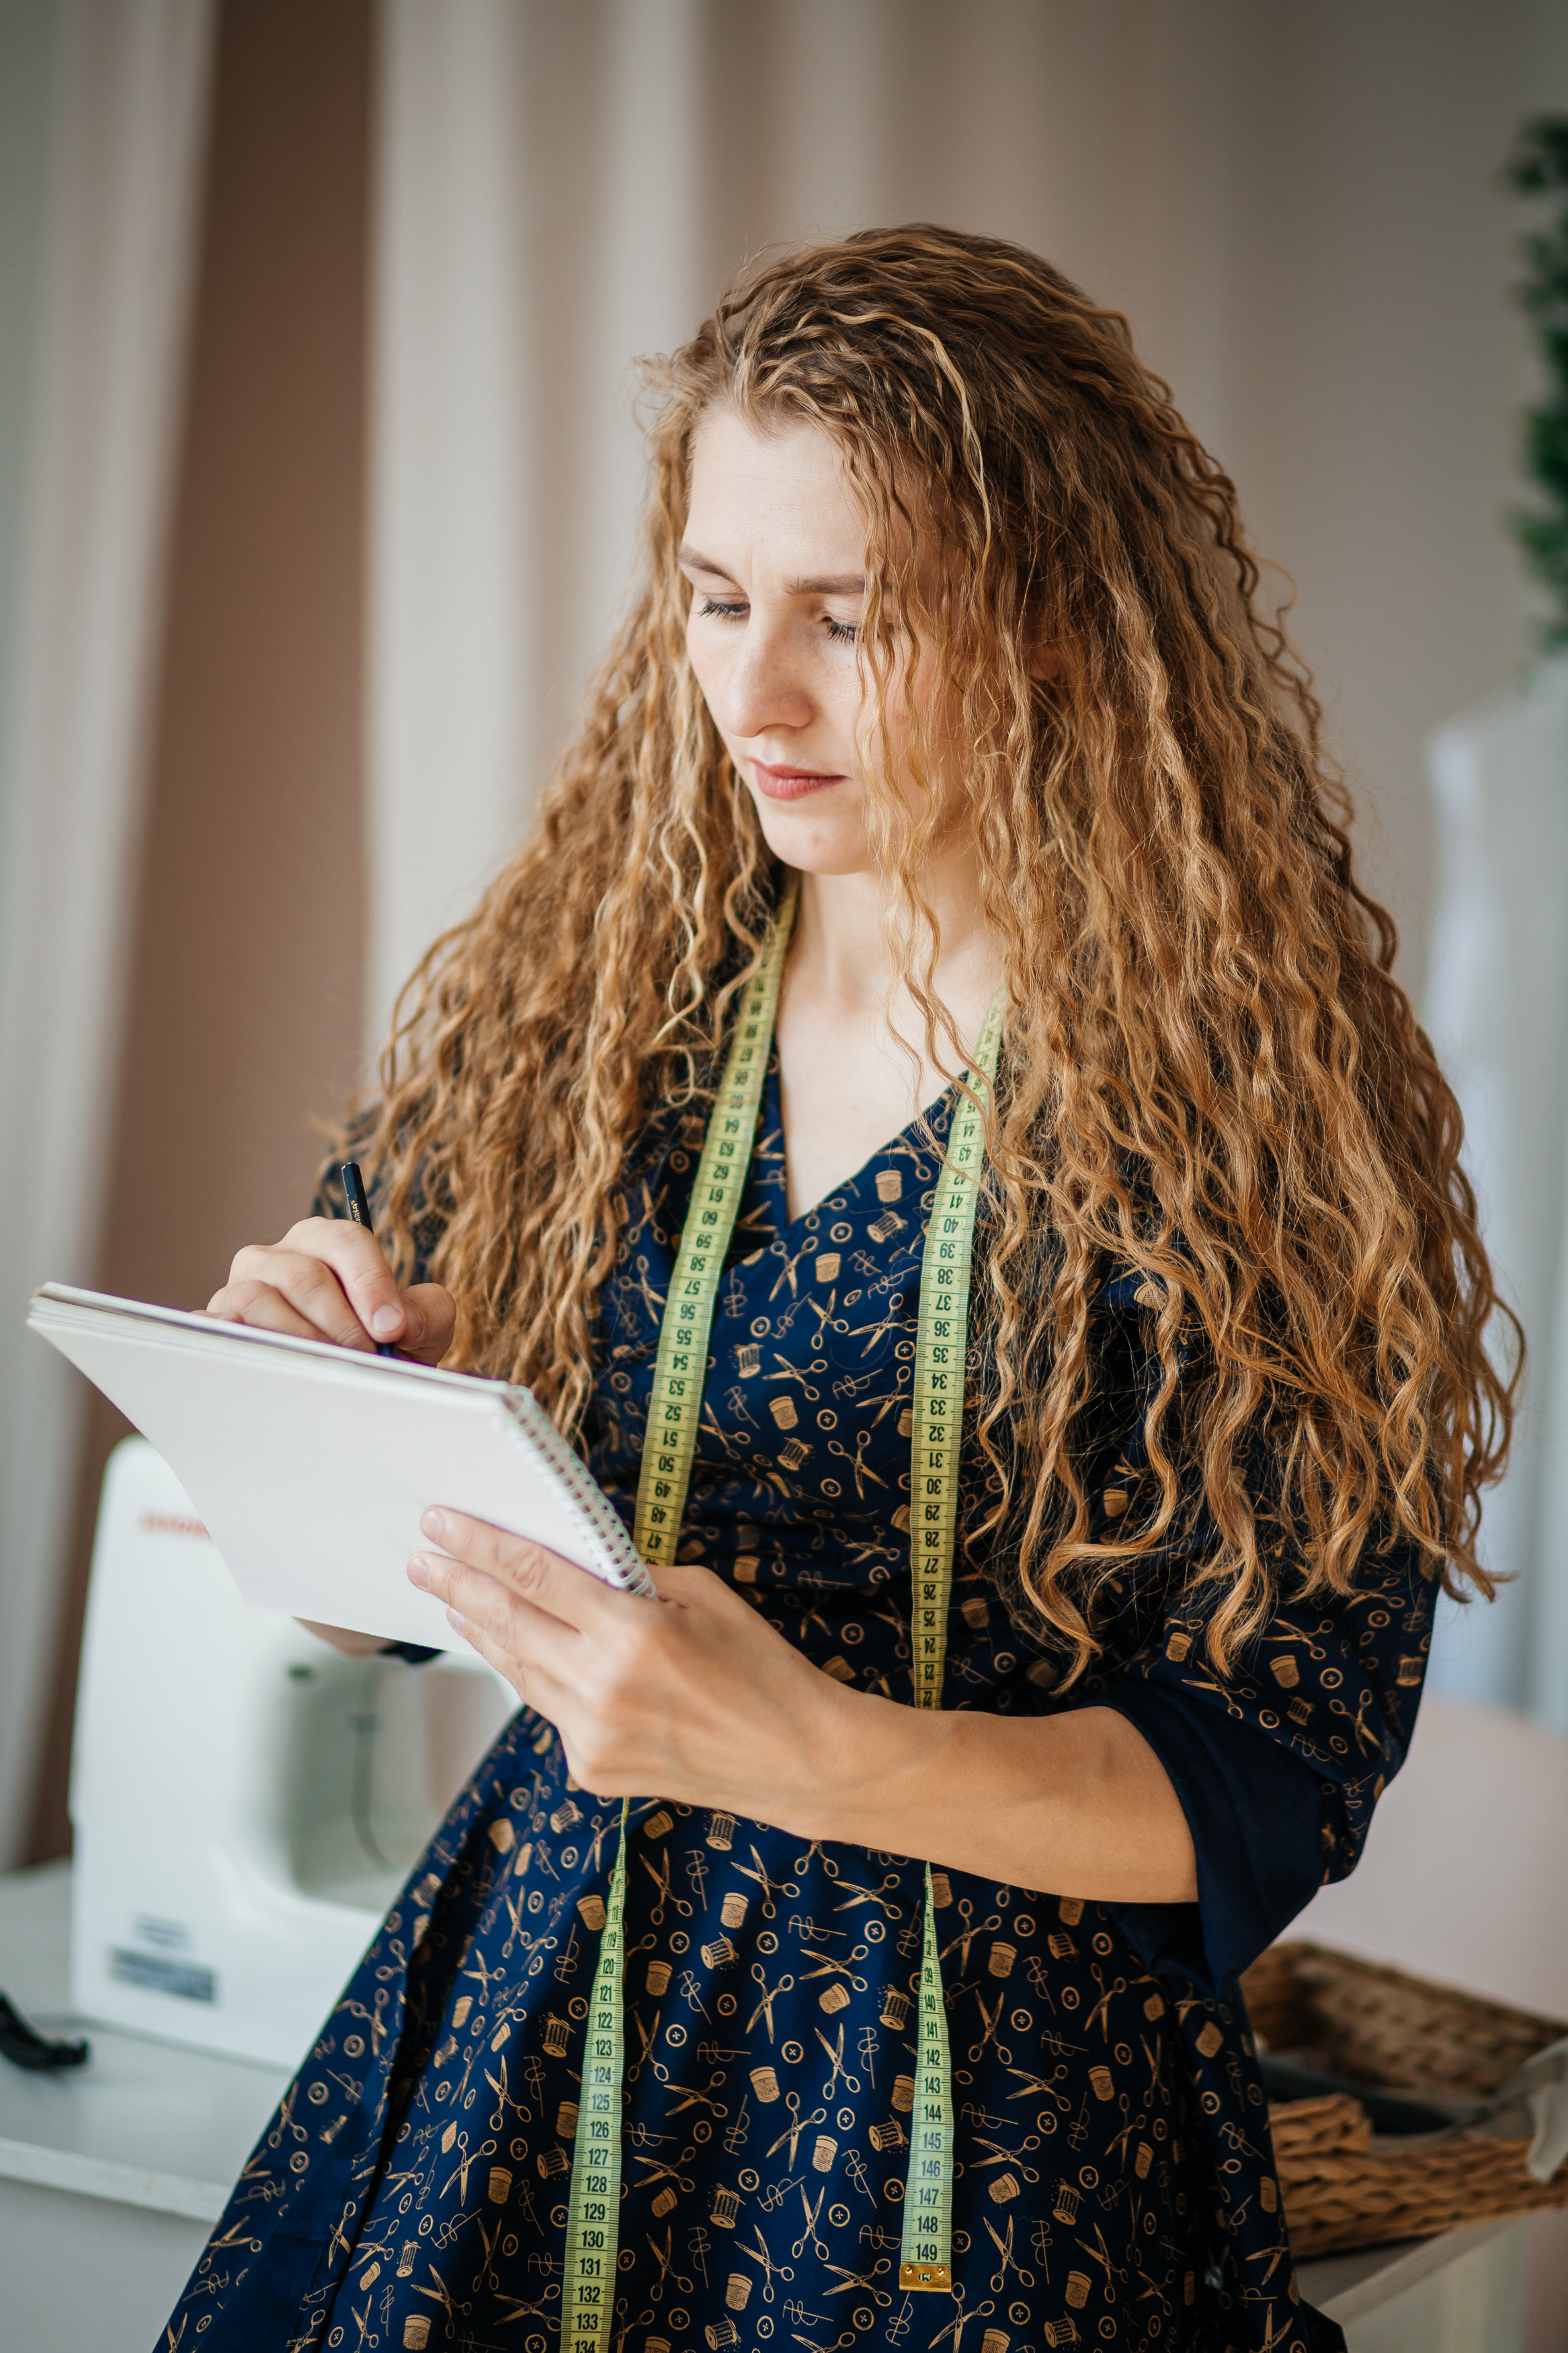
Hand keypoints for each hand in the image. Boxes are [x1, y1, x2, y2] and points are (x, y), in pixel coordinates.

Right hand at [206, 1215, 454, 1363]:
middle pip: (304, 1275)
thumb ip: (426, 1312)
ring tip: (331, 1368)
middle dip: (342, 1324)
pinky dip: (248, 1346)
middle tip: (367, 1359)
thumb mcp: (422, 1326)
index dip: (370, 1283)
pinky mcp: (217, 1323)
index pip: (344, 1240)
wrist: (345, 1380)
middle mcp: (275, 1257)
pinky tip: (279, 1367)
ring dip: (302, 1340)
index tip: (391, 1327)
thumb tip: (397, 1323)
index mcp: (323, 1241)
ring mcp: (239, 1288)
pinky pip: (219, 1328)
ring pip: (259, 1301)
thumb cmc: (384, 1345)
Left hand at [407, 1509, 1198, 1902]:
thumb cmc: (763, 1667)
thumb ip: (632, 1581)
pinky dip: (529, 1675)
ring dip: (481, 1631)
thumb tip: (576, 1565)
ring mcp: (592, 1738)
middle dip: (457, 1585)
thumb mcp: (704, 1598)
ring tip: (450, 1598)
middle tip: (419, 1557)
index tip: (440, 1522)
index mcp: (634, 1634)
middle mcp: (602, 1689)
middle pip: (508, 1624)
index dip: (481, 1546)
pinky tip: (511, 1650)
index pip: (535, 1577)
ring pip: (517, 1671)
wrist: (799, 1761)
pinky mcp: (592, 1771)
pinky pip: (549, 1709)